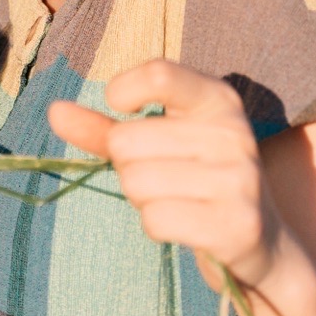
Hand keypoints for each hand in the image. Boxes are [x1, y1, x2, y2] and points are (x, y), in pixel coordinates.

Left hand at [49, 60, 283, 290]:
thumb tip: (55, 111)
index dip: (122, 91)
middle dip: (129, 167)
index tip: (122, 110)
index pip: (158, 74)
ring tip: (177, 200)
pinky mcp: (237, 225)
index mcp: (217, 99)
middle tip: (164, 178)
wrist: (261, 242)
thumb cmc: (194, 181)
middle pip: (127, 141)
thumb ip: (104, 128)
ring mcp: (240, 180)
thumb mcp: (156, 144)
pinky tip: (185, 226)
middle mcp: (234, 133)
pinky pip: (156, 219)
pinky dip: (156, 226)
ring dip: (142, 199)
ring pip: (137, 183)